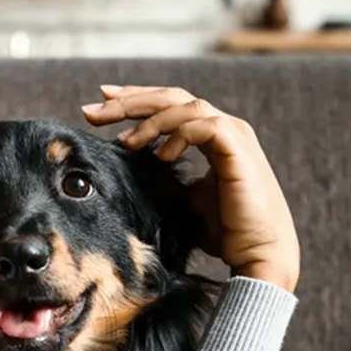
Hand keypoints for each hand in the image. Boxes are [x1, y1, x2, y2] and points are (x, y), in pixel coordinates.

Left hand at [82, 85, 299, 293]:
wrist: (258, 253)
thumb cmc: (225, 231)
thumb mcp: (183, 199)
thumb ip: (162, 178)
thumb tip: (126, 171)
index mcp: (211, 135)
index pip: (169, 105)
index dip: (135, 101)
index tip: (100, 103)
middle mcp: (224, 128)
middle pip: (172, 97)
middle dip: (129, 102)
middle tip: (93, 111)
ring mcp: (234, 135)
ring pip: (186, 106)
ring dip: (150, 121)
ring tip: (125, 142)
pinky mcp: (238, 150)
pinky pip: (205, 126)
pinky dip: (179, 135)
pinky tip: (160, 155)